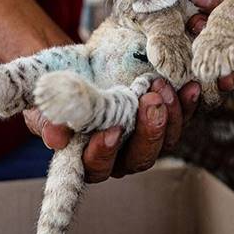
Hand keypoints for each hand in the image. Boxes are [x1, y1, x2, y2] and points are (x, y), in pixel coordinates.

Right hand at [23, 77, 200, 182]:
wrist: (74, 67)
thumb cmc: (54, 90)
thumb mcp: (43, 102)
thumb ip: (47, 120)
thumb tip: (56, 138)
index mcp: (87, 158)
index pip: (97, 166)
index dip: (105, 153)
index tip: (112, 130)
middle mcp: (120, 155)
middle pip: (140, 158)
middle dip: (149, 133)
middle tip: (150, 103)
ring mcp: (144, 137)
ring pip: (165, 141)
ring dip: (170, 116)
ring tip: (163, 87)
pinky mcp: (162, 119)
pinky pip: (180, 118)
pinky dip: (187, 104)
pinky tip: (189, 86)